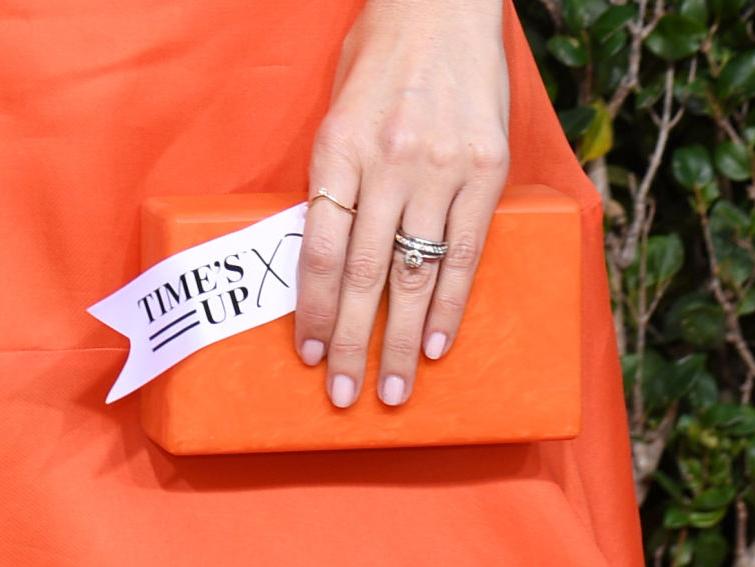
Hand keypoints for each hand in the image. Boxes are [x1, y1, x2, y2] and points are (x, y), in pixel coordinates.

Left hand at [295, 0, 509, 407]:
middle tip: (347, 396)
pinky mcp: (486, 170)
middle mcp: (389, 164)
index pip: (320, 249)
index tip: (311, 356)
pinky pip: (467, 251)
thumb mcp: (336, 111)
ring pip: (417, 274)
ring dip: (405, 339)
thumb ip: (334, 179)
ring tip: (397, 387)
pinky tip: (441, 343)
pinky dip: (452, 303)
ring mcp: (442, 169)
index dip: (314, 310)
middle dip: (355, 344)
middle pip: (365, 275)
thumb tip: (330, 251)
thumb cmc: (380, 56)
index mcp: (338, 149)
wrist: (443, 5)